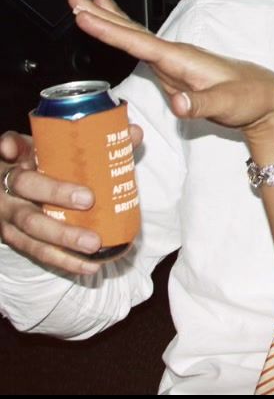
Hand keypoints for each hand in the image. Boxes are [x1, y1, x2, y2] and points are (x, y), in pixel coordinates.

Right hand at [1, 123, 143, 274]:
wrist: (16, 194)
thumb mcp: (57, 150)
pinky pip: (37, 253)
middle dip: (55, 193)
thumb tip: (135, 132)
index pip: (12, 146)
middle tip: (87, 199)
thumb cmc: (44, 167)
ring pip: (29, 227)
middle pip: (25, 186)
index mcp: (19, 158)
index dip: (12, 146)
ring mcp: (8, 216)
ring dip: (62, 237)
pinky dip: (65, 261)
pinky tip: (89, 266)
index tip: (15, 149)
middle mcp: (8, 186)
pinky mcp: (15, 239)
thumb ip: (95, 140)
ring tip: (93, 244)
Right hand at [68, 0, 273, 144]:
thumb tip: (176, 104)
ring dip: (106, 17)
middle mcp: (173, 54)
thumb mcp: (227, 105)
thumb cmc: (249, 98)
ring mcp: (171, 60)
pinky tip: (113, 25)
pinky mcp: (171, 68)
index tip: (84, 15)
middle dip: (100, 12)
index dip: (109, 29)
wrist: (265, 98)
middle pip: (131, 29)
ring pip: (132, 33)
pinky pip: (140, 45)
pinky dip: (122, 32)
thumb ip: (200, 105)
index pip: (139, 41)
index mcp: (182, 59)